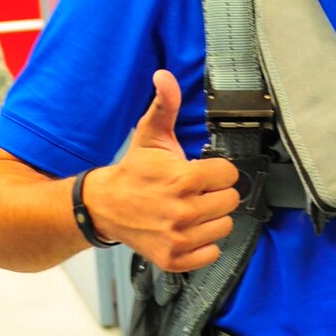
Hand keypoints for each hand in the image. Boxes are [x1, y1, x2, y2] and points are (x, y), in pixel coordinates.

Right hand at [85, 71, 239, 271]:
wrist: (105, 207)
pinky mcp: (174, 259)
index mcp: (183, 180)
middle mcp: (183, 212)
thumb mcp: (149, 135)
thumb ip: (165, 105)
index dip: (216, 172)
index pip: (229, 176)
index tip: (200, 172)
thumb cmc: (134, 171)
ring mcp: (179, 238)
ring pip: (224, 227)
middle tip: (194, 192)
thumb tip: (164, 76)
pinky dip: (203, 244)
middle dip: (215, 194)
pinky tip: (187, 230)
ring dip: (210, 219)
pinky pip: (212, 253)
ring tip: (189, 210)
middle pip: (230, 203)